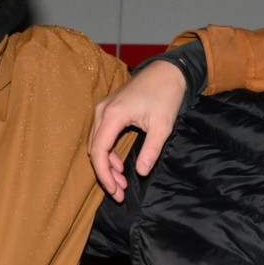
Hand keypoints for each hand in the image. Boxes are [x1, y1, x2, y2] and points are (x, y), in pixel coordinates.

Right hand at [89, 60, 187, 201]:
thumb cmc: (166, 95)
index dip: (104, 175)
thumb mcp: (162, 125)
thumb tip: (141, 172)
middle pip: (95, 150)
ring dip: (107, 165)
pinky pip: (102, 136)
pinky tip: (120, 165)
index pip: (99, 152)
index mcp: (112, 115)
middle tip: (119, 193)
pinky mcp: (109, 109)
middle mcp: (102, 111)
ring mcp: (104, 109)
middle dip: (105, 173)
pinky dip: (109, 152)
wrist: (168, 71)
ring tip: (121, 183)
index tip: (115, 191)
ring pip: (97, 144)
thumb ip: (151, 150)